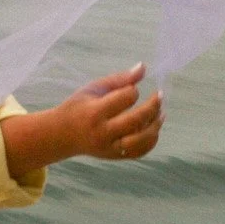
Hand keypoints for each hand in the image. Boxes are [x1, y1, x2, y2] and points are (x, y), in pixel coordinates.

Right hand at [0, 63, 164, 179]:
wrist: (62, 135)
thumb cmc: (80, 106)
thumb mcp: (94, 88)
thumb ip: (120, 79)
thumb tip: (144, 67)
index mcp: (95, 112)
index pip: (125, 98)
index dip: (133, 90)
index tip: (132, 88)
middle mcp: (103, 132)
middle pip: (137, 121)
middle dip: (153, 106)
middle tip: (160, 95)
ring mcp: (109, 148)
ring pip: (142, 140)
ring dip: (156, 125)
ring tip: (161, 113)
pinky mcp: (115, 156)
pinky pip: (140, 152)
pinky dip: (151, 141)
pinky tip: (153, 128)